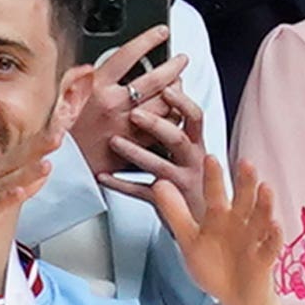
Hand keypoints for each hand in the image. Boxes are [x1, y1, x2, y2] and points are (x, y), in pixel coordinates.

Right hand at [0, 127, 58, 287]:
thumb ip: (10, 185)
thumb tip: (37, 173)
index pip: (18, 156)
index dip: (39, 142)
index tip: (59, 127)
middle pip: (15, 161)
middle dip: (38, 147)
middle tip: (58, 132)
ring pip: (7, 182)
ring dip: (27, 172)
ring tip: (46, 162)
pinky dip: (5, 198)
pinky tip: (19, 192)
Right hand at [71, 21, 173, 173]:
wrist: (64, 170)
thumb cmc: (61, 133)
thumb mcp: (61, 98)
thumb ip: (76, 78)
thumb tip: (90, 64)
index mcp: (96, 88)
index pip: (128, 55)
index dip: (148, 40)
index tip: (161, 32)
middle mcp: (115, 105)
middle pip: (155, 79)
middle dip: (174, 66)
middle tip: (181, 60)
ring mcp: (127, 126)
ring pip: (164, 104)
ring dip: (177, 92)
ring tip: (180, 84)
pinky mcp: (135, 145)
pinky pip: (162, 130)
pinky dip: (172, 118)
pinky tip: (175, 111)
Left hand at [97, 67, 209, 222]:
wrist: (201, 220)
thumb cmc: (190, 179)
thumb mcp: (190, 151)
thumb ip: (180, 123)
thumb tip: (172, 83)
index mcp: (197, 145)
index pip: (195, 117)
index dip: (182, 102)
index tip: (168, 86)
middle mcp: (192, 162)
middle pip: (178, 139)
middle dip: (156, 125)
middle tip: (134, 113)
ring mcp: (179, 183)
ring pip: (158, 166)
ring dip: (135, 152)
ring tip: (114, 141)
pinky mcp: (166, 203)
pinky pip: (140, 192)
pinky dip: (120, 184)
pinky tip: (103, 176)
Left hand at [149, 157, 280, 304]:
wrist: (236, 298)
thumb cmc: (215, 267)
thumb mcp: (190, 240)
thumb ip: (175, 213)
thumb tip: (159, 184)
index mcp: (219, 218)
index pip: (215, 194)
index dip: (213, 177)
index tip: (210, 158)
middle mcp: (239, 224)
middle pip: (243, 200)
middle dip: (244, 183)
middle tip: (244, 163)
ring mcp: (253, 240)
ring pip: (260, 218)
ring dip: (263, 204)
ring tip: (264, 188)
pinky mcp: (264, 260)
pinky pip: (270, 246)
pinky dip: (273, 236)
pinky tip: (274, 225)